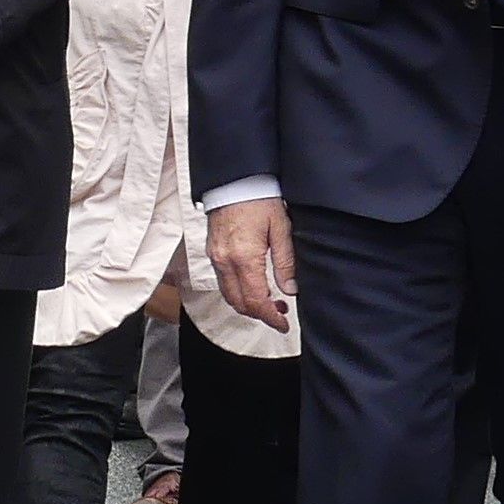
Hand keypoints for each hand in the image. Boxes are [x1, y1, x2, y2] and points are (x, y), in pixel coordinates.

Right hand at [207, 198, 294, 331]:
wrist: (235, 180)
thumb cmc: (259, 199)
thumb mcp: (281, 229)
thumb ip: (285, 262)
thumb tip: (290, 290)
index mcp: (244, 258)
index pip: (255, 301)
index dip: (270, 317)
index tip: (283, 323)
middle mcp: (225, 262)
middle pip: (239, 304)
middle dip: (260, 314)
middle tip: (280, 313)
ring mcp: (216, 257)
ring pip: (229, 295)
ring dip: (248, 304)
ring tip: (270, 301)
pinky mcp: (212, 252)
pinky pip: (223, 282)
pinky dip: (237, 291)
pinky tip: (253, 285)